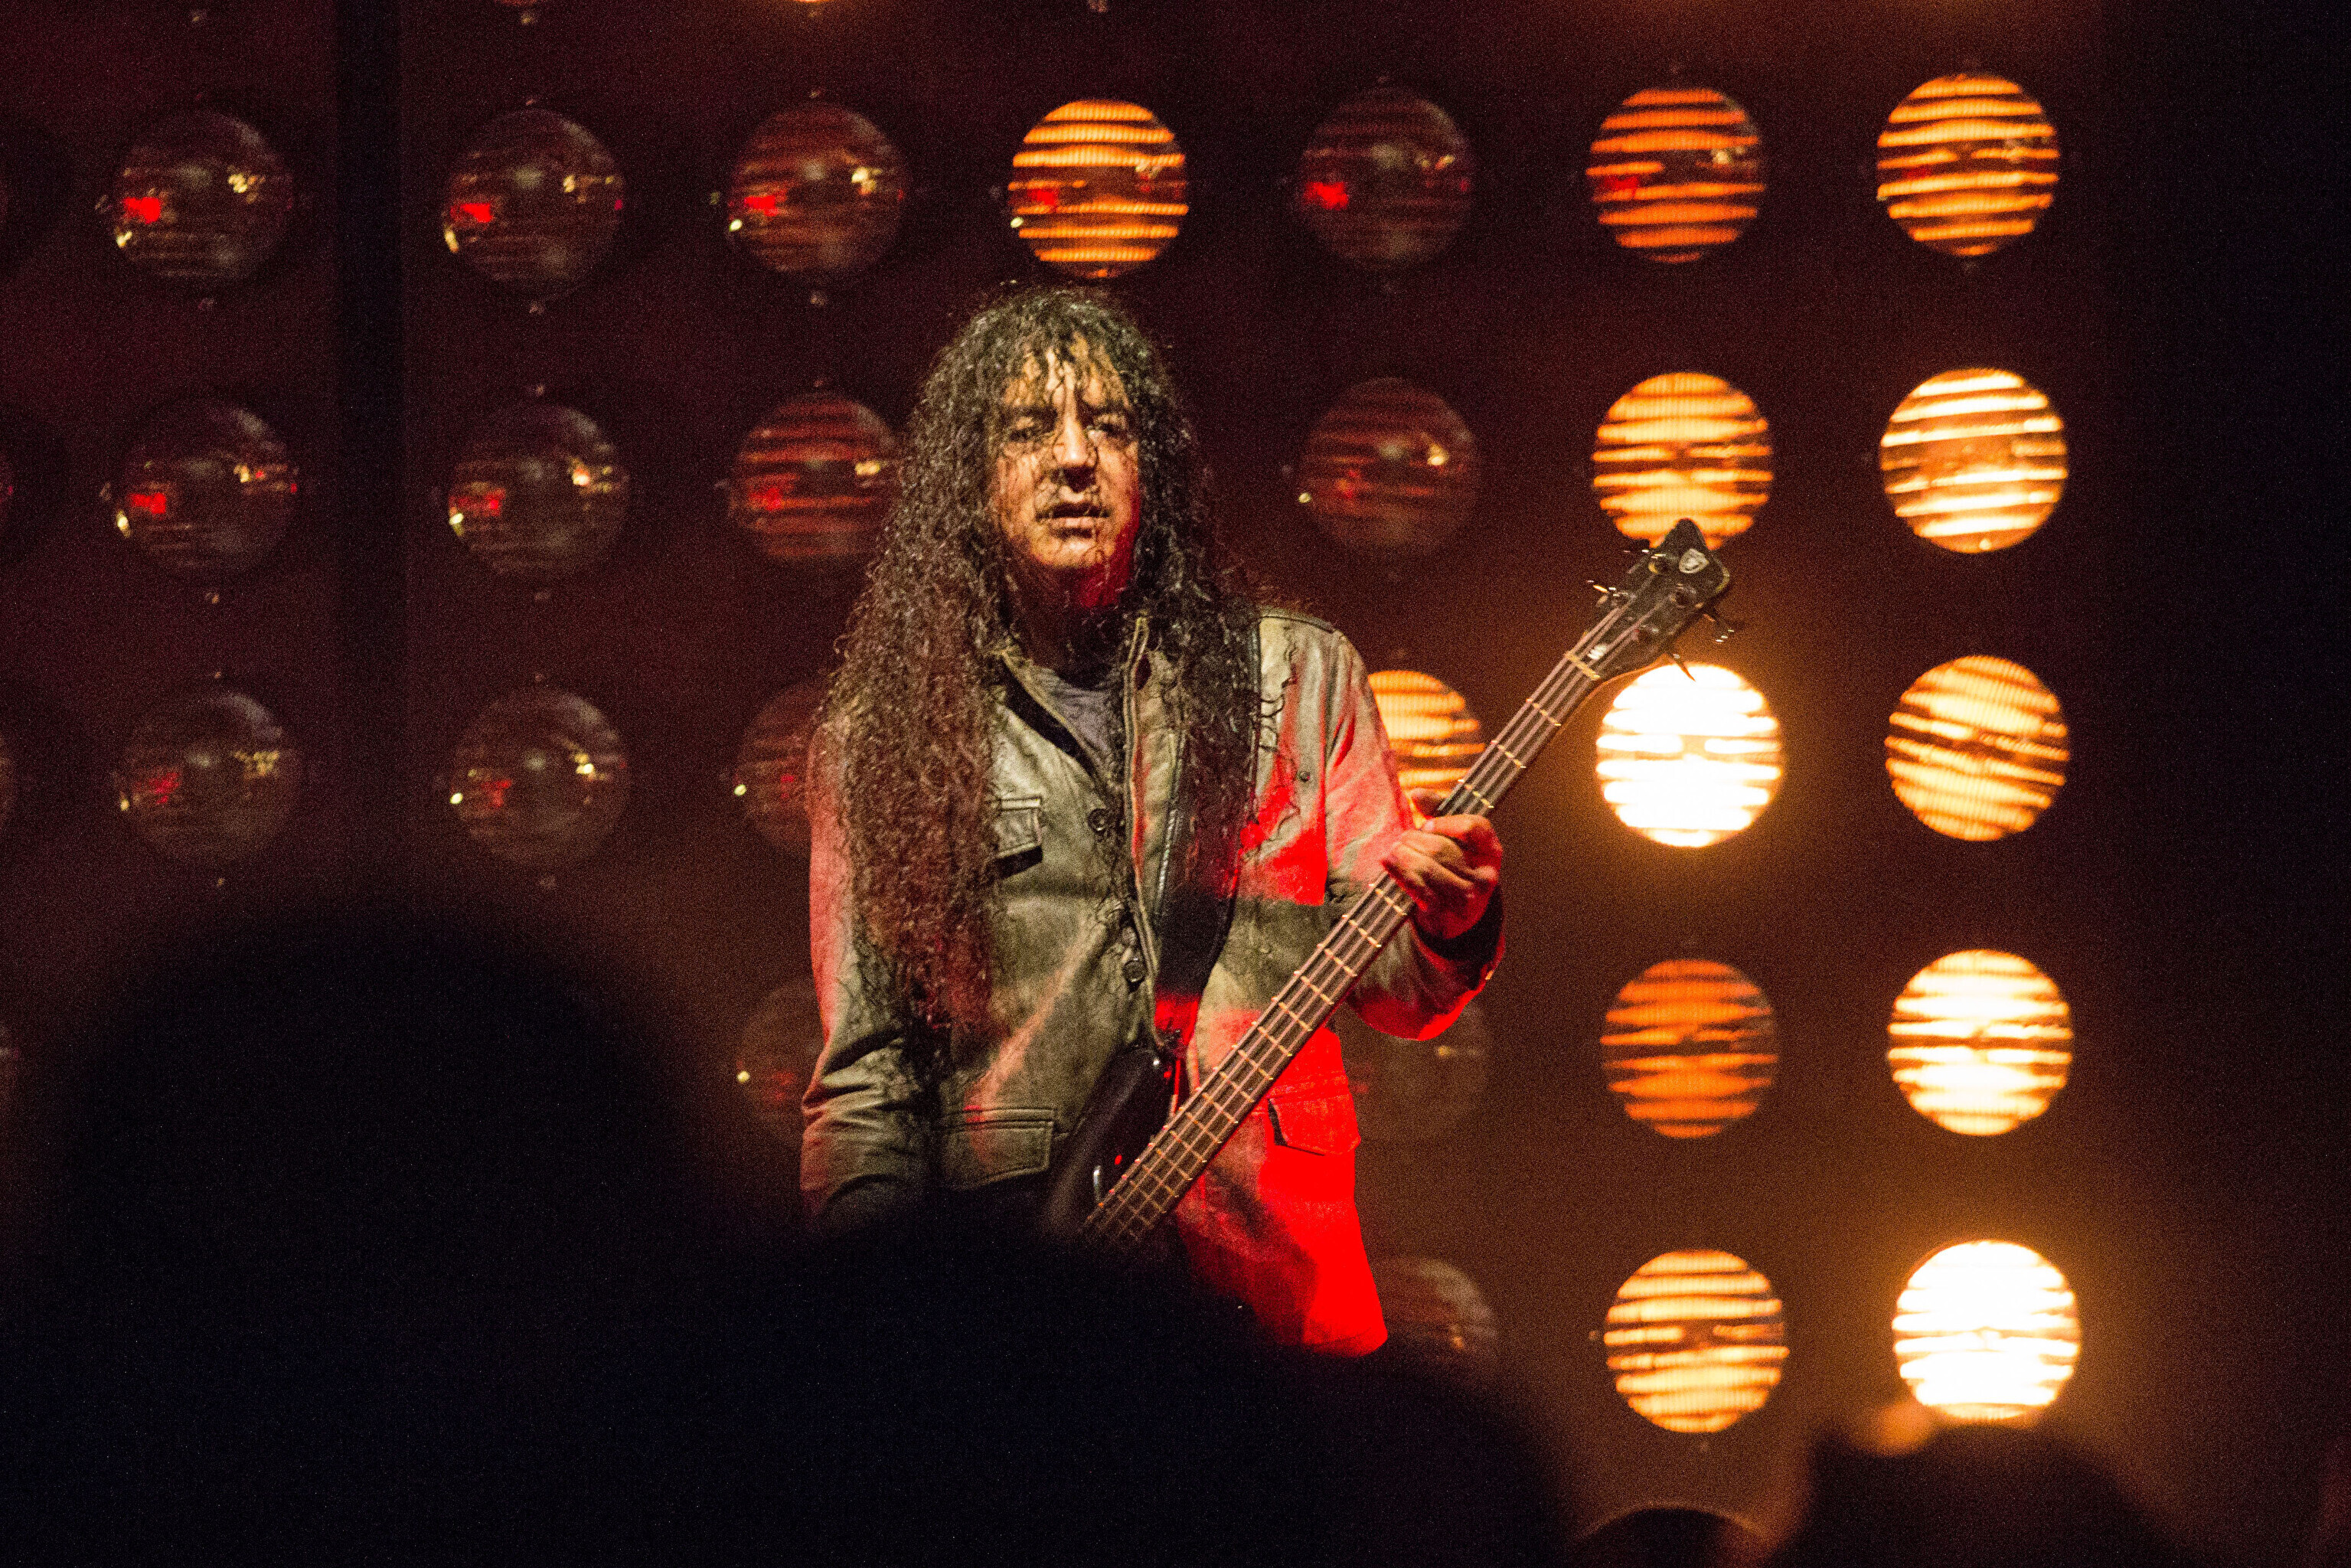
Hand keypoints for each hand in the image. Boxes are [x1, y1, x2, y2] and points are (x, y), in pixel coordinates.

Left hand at [1384, 790, 1501, 942]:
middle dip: (1415, 840)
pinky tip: (1388, 862)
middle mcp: (1485, 876)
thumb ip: (1438, 810)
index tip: (1428, 825)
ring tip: (1394, 849)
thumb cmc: (1454, 864)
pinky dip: (1399, 872)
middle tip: (1402, 839)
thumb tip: (1415, 794)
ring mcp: (1467, 898)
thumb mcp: (1454, 836)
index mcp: (1491, 851)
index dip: (1447, 823)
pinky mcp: (1446, 914)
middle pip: (1442, 849)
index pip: (1474, 828)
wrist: (1459, 915)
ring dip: (1405, 856)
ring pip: (1428, 869)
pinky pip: (1418, 889)